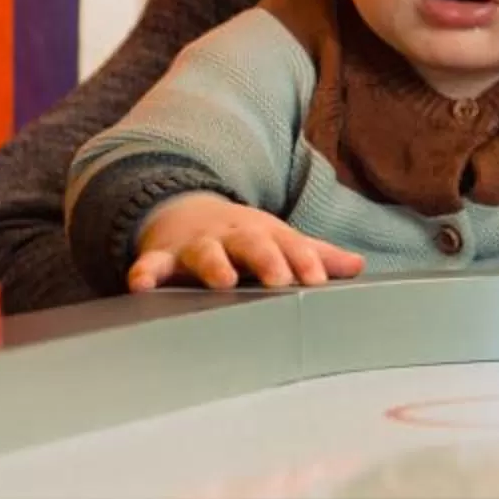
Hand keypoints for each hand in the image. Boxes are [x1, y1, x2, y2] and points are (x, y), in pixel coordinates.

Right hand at [130, 192, 363, 291]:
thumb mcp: (278, 240)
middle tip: (281, 280)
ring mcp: (195, 244)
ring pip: (205, 252)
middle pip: (252, 243)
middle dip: (266, 259)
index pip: (290, 245)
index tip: (318, 280)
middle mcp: (232, 236)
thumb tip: (358, 266)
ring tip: (223, 281)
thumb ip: (314, 255)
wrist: (185, 212)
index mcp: (265, 233)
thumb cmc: (242, 237)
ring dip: (213, 265)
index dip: (304, 261)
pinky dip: (144, 273)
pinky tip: (140, 286)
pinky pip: (151, 264)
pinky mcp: (161, 256)